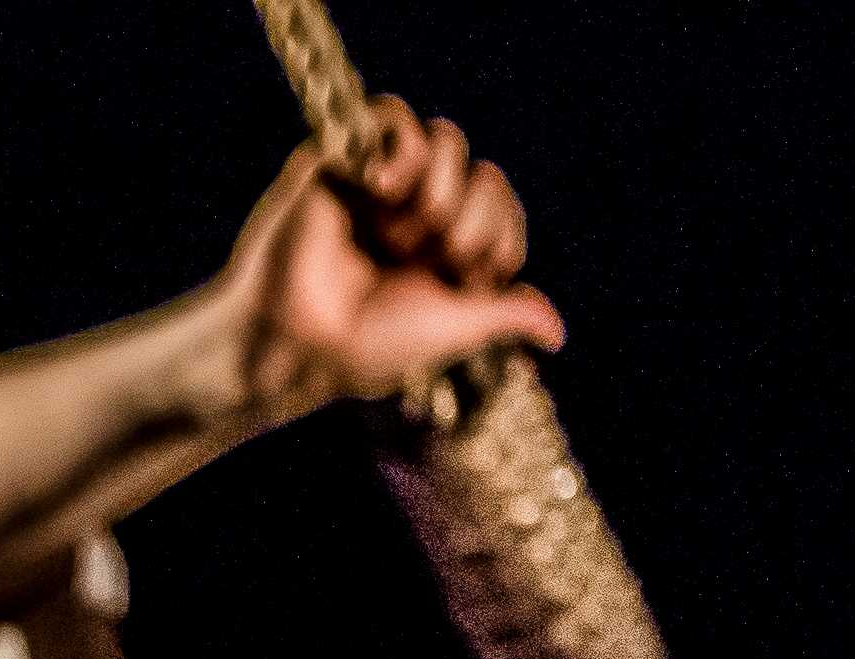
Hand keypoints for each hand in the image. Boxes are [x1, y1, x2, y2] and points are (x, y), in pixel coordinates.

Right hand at [223, 101, 559, 411]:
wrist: (295, 340)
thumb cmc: (366, 348)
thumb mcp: (453, 331)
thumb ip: (505, 317)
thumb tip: (558, 333)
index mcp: (442, 256)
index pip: (503, 215)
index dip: (501, 239)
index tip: (469, 278)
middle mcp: (416, 218)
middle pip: (486, 176)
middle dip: (474, 219)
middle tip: (436, 256)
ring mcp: (381, 188)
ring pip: (447, 140)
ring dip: (441, 188)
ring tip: (402, 230)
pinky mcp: (343, 160)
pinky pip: (393, 115)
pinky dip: (402, 145)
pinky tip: (386, 187)